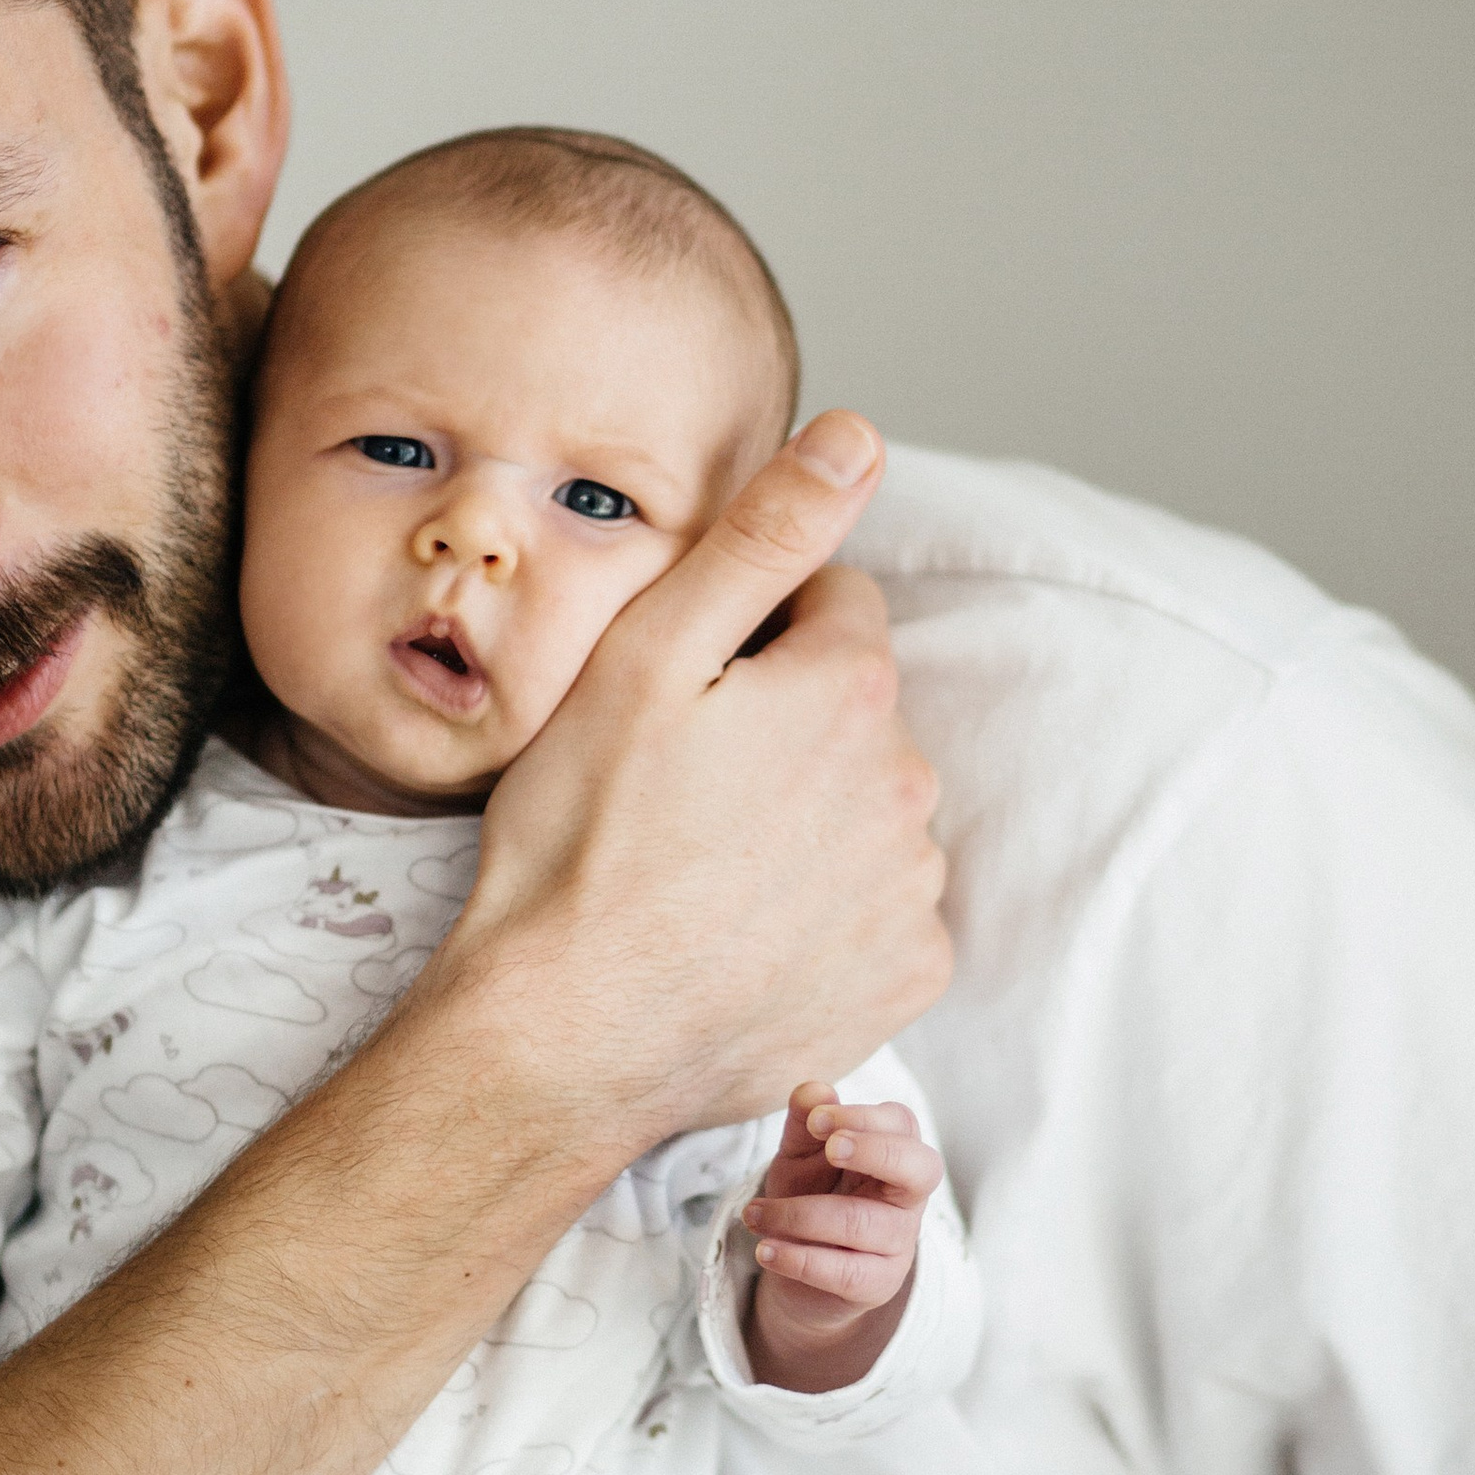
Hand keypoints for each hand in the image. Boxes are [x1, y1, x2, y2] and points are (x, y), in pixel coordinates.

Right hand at [455, 415, 949, 1155]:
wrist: (565, 1038)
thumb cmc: (577, 843)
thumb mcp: (646, 656)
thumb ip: (763, 537)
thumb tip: (855, 437)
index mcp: (849, 690)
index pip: (833, 606)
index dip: (750, 634)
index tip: (683, 693)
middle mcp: (907, 785)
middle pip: (854, 714)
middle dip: (785, 728)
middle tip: (676, 787)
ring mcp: (908, 889)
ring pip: (867, 811)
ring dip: (807, 820)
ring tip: (700, 866)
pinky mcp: (901, 977)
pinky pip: (877, 911)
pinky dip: (825, 913)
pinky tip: (742, 930)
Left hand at [741, 1083, 944, 1389]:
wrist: (796, 1267)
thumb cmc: (809, 1196)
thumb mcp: (799, 1156)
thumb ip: (804, 1124)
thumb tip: (815, 1091)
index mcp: (893, 1153)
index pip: (901, 1124)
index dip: (864, 1118)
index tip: (817, 1120)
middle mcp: (906, 1196)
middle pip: (921, 1168)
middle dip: (876, 1152)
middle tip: (831, 1148)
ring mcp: (898, 1243)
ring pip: (860, 1223)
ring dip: (798, 1215)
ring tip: (754, 1214)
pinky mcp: (877, 1284)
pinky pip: (844, 1271)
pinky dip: (799, 1259)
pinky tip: (766, 1249)